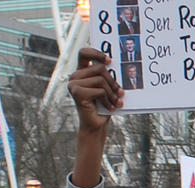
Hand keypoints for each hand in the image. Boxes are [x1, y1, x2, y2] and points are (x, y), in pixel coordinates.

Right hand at [67, 48, 122, 187]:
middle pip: (100, 68)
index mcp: (81, 72)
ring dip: (112, 93)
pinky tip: (110, 108)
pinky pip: (99, 90)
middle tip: (120, 93)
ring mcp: (73, 84)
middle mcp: (75, 76)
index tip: (110, 61)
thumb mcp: (107, 88)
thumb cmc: (103, 107)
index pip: (84, 53)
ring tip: (116, 102)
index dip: (97, 53)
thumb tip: (118, 64)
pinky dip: (108, 100)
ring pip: (101, 80)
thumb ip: (108, 76)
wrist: (96, 127)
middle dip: (113, 81)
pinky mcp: (76, 93)